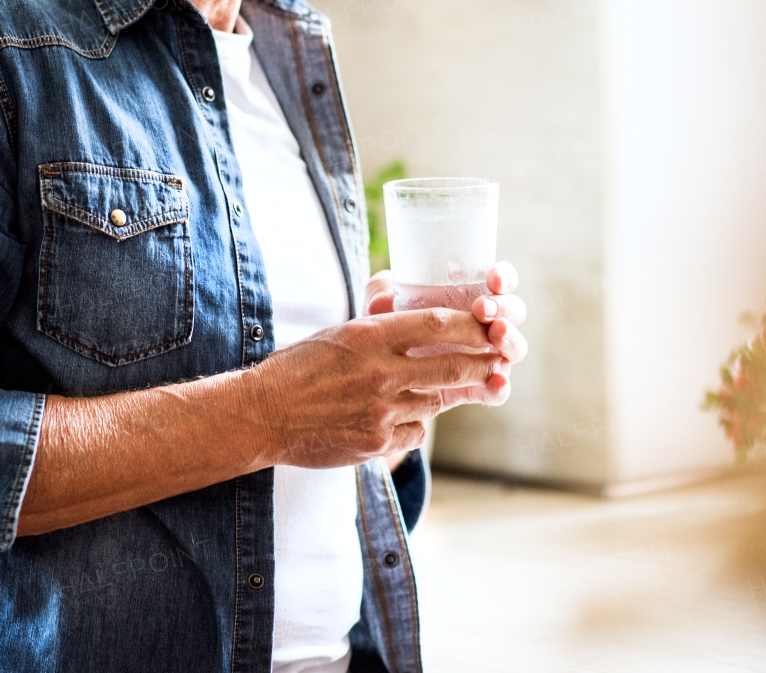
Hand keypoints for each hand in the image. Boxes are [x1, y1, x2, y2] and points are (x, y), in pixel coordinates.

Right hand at [246, 309, 503, 468]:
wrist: (263, 415)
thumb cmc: (297, 368)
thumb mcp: (340, 333)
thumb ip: (382, 330)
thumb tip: (422, 322)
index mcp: (369, 336)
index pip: (437, 323)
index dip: (472, 324)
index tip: (489, 323)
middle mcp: (380, 372)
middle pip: (452, 365)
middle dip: (484, 362)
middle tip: (502, 358)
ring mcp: (381, 411)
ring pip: (437, 401)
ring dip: (449, 394)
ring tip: (462, 386)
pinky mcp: (377, 442)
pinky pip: (415, 432)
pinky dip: (415, 424)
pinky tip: (403, 417)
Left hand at [363, 263, 526, 407]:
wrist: (377, 373)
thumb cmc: (385, 328)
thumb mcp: (380, 306)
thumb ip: (380, 295)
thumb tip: (383, 300)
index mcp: (470, 296)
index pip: (497, 282)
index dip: (503, 277)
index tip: (494, 278)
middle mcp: (485, 324)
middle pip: (512, 312)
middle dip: (504, 307)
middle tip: (483, 309)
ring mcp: (485, 356)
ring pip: (513, 347)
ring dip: (510, 340)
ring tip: (496, 335)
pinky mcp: (478, 387)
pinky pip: (497, 388)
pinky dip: (501, 385)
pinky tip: (497, 381)